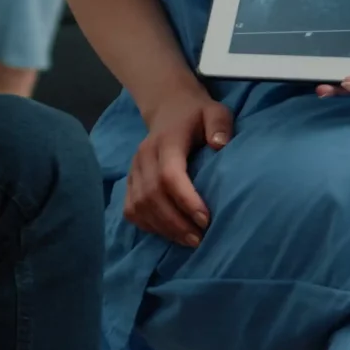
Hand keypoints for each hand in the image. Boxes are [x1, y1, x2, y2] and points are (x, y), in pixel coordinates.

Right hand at [127, 89, 233, 246]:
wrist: (169, 109)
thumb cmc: (197, 116)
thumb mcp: (215, 112)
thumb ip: (220, 125)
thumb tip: (219, 145)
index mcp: (166, 140)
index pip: (169, 174)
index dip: (185, 200)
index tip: (205, 219)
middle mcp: (144, 155)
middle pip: (152, 195)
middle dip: (175, 222)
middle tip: (200, 239)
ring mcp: (134, 169)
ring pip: (139, 205)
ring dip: (163, 228)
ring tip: (189, 241)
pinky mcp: (129, 180)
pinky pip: (131, 209)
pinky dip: (148, 225)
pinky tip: (169, 234)